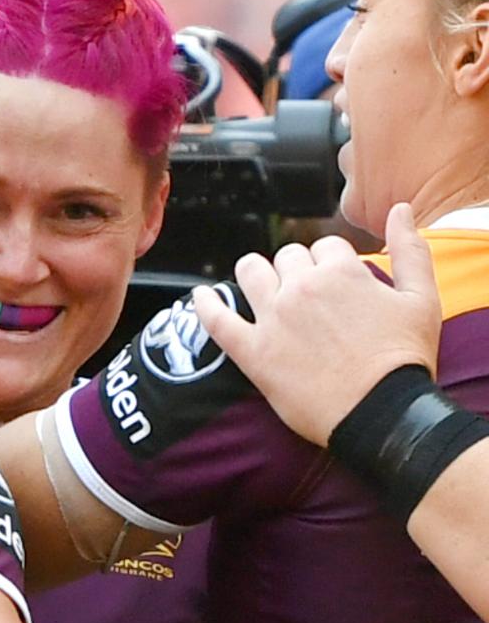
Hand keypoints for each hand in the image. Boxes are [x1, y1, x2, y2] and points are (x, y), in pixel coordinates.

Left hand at [193, 203, 440, 446]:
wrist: (382, 413)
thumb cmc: (404, 359)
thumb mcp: (422, 299)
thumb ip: (411, 250)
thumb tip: (400, 209)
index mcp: (340, 271)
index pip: (325, 248)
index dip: (331, 264)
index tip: (337, 284)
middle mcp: (300, 288)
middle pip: (287, 257)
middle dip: (297, 270)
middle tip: (307, 297)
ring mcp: (273, 319)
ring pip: (250, 272)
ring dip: (255, 274)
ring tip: (261, 286)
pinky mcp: (253, 352)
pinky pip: (217, 319)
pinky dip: (205, 304)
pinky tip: (200, 296)